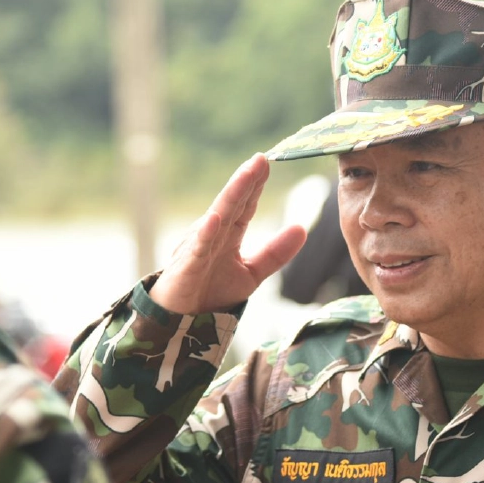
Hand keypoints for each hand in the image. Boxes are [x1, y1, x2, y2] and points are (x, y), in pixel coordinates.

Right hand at [148, 154, 306, 314]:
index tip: (267, 162)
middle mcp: (211, 234)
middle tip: (260, 159)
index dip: (256, 185)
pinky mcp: (187, 267)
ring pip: (217, 217)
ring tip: (246, 175)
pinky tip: (214, 218)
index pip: (244, 205)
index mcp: (227, 234)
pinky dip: (205, 233)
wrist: (181, 323)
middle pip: (232, 204)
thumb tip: (302, 228)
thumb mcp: (251, 273)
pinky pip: (198, 249)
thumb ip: (275, 253)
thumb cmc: (211, 293)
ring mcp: (198, 248)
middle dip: (246, 181)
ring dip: (231, 195)